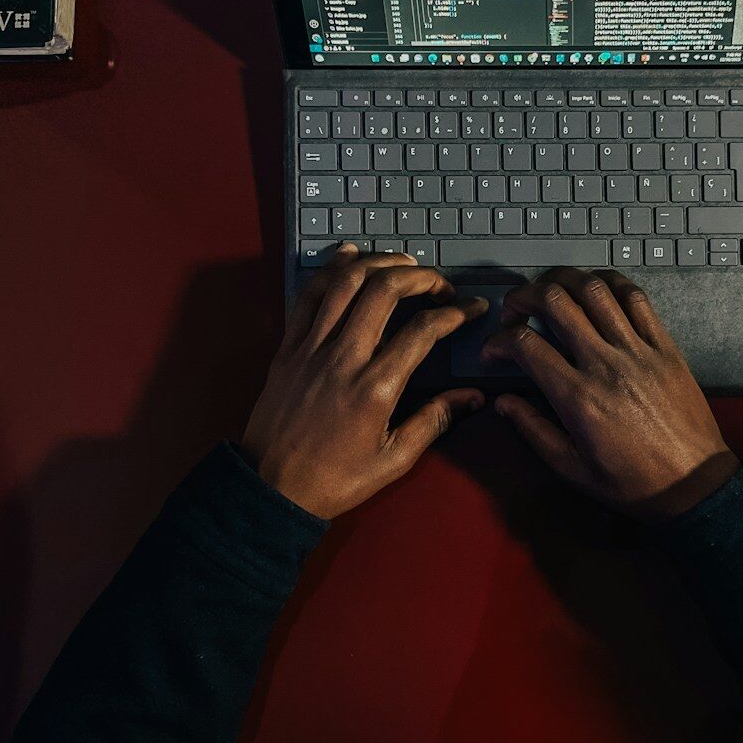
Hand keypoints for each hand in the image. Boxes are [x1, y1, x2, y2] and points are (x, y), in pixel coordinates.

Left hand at [243, 244, 487, 517]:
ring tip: (404, 264)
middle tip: (440, 284)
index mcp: (375, 387)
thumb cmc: (335, 479)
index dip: (454, 312)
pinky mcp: (288, 346)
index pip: (423, 330)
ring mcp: (311, 347)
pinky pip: (309, 294)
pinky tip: (351, 254)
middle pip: (384, 291)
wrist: (269, 488)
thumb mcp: (393, 460)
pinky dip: (330, 268)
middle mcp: (344, 357)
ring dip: (380, 262)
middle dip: (420, 276)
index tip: (472, 309)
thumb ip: (435, 421)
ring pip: (345, 282)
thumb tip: (473, 397)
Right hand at [482, 268, 739, 519]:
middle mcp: (605, 364)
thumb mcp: (572, 468)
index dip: (498, 341)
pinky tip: (595, 288)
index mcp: (578, 397)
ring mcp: (638, 350)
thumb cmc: (633, 483)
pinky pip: (636, 297)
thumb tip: (502, 401)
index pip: (525, 345)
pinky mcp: (664, 346)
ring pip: (594, 289)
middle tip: (515, 311)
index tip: (494, 352)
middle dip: (523, 297)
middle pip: (555, 301)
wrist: (694, 483)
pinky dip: (610, 282)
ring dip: (562, 280)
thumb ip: (533, 430)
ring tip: (549, 291)